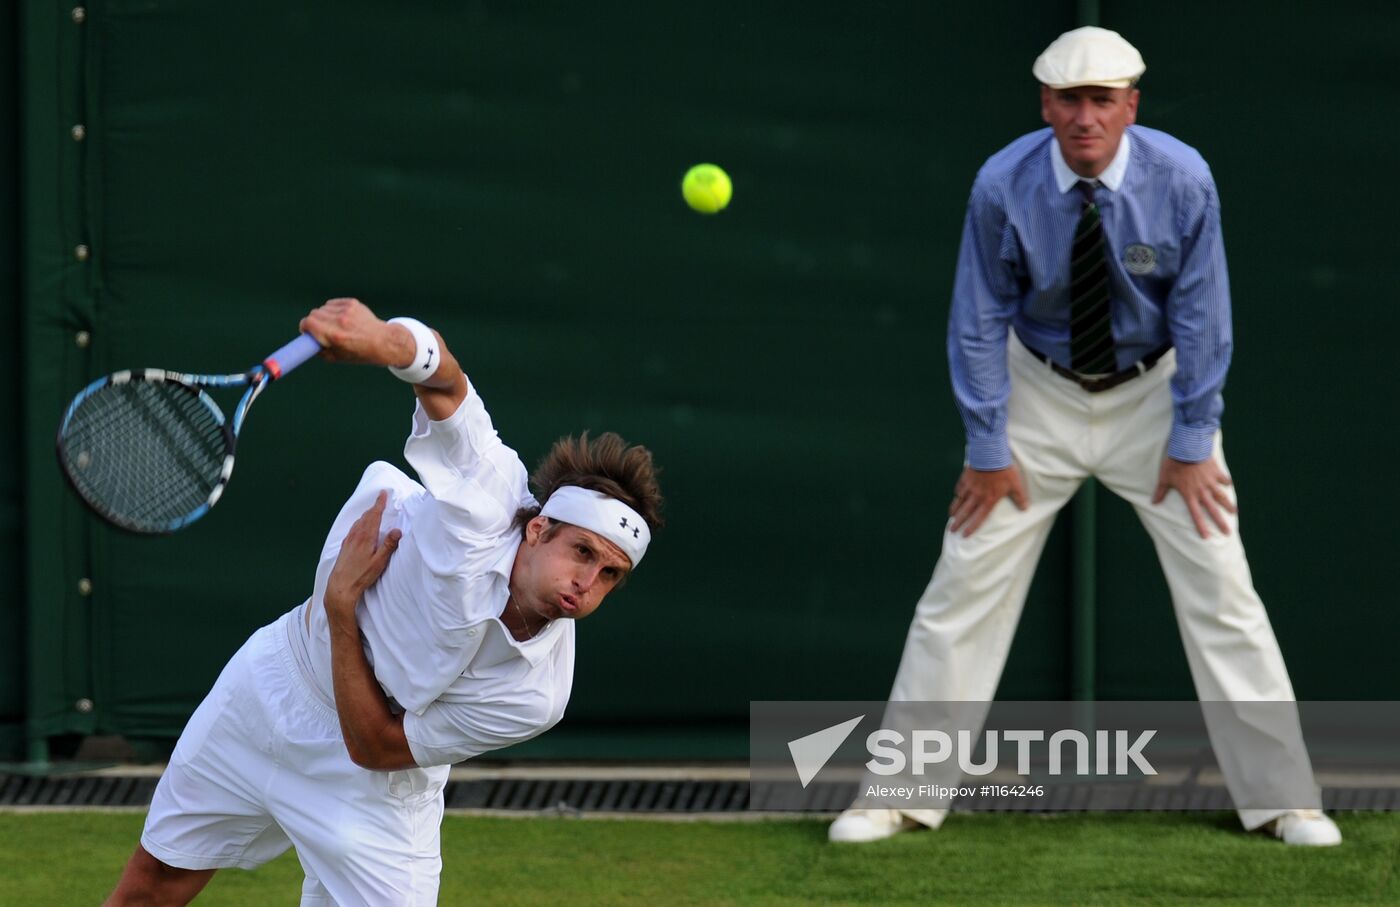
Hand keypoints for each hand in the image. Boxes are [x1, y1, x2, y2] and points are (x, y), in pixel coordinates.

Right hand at [299, 298, 415, 367]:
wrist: (383, 341)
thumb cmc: (360, 352)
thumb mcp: (337, 357)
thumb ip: (319, 350)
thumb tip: (307, 342)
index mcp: (335, 336)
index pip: (308, 323)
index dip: (304, 327)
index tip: (306, 332)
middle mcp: (341, 321)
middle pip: (313, 314)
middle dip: (313, 322)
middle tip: (319, 330)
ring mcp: (347, 310)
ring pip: (322, 308)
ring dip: (323, 316)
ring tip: (334, 325)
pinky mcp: (352, 303)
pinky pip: (332, 303)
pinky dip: (333, 310)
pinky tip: (341, 318)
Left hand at [324, 492, 402, 623]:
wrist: (340, 586)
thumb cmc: (361, 576)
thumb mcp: (379, 562)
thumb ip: (388, 545)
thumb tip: (397, 530)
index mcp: (366, 537)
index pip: (374, 515)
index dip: (379, 503)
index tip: (383, 493)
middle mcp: (356, 536)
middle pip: (366, 517)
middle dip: (374, 507)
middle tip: (380, 500)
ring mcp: (349, 540)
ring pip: (358, 522)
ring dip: (366, 515)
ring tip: (372, 512)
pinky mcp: (344, 546)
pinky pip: (353, 529)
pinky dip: (359, 523)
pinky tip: (359, 527)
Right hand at [949, 465, 1028, 536]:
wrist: (990, 454)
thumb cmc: (1003, 470)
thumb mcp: (1015, 484)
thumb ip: (1019, 497)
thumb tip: (1025, 508)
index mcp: (988, 500)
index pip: (979, 518)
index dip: (971, 527)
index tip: (964, 535)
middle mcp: (977, 496)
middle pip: (965, 512)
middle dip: (958, 522)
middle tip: (951, 530)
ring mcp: (969, 486)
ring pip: (960, 501)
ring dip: (955, 509)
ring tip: (951, 516)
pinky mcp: (966, 477)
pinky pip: (960, 487)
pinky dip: (957, 493)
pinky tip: (956, 495)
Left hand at [1152, 456, 1235, 538]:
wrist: (1188, 448)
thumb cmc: (1174, 463)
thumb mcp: (1164, 478)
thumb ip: (1161, 491)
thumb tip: (1154, 503)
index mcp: (1189, 495)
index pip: (1196, 515)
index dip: (1201, 527)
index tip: (1206, 537)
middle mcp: (1202, 491)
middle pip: (1213, 510)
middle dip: (1220, 522)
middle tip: (1228, 532)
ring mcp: (1211, 482)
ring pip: (1222, 497)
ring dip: (1229, 505)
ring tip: (1234, 513)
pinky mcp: (1216, 473)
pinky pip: (1223, 479)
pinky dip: (1226, 482)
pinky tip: (1229, 485)